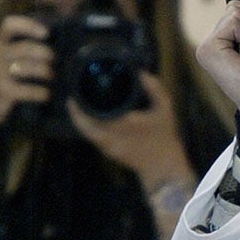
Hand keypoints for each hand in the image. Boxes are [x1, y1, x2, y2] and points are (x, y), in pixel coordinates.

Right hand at [0, 15, 52, 133]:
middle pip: (26, 48)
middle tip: (54, 60)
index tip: (46, 33)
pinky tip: (46, 94)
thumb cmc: (3, 75)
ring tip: (52, 76)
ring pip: (29, 68)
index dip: (28, 25)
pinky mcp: (4, 91)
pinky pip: (30, 90)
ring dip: (47, 72)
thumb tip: (59, 41)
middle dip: (45, 53)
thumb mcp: (7, 57)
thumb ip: (25, 48)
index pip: (9, 26)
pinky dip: (42, 92)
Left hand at [68, 72, 194, 191]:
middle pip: (84, 125)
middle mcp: (112, 136)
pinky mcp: (109, 153)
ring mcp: (109, 147)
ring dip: (80, 122)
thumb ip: (156, 89)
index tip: (75, 93)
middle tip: (73, 99)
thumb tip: (142, 74)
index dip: (80, 106)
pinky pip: (93, 139)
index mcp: (124, 123)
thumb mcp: (166, 109)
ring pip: (86, 133)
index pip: (94, 113)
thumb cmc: (165, 136)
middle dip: (76, 113)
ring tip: (77, 108)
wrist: (164, 165)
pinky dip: (88, 130)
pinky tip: (90, 121)